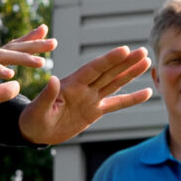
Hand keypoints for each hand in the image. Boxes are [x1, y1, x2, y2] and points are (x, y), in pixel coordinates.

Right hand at [0, 29, 60, 115]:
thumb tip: (17, 85)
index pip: (10, 52)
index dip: (28, 43)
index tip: (47, 36)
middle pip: (11, 50)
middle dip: (33, 45)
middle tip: (54, 41)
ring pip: (1, 57)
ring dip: (22, 58)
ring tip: (41, 61)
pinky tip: (12, 74)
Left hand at [21, 41, 153, 144]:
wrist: (35, 131)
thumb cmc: (33, 119)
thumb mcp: (38, 109)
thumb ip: (47, 95)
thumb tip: (52, 79)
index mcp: (72, 85)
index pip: (94, 69)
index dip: (109, 60)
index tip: (124, 50)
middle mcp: (84, 88)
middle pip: (109, 72)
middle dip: (126, 62)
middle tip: (143, 51)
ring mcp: (91, 99)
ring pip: (115, 83)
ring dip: (131, 73)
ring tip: (147, 62)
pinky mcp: (94, 111)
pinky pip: (116, 104)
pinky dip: (131, 99)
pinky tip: (146, 92)